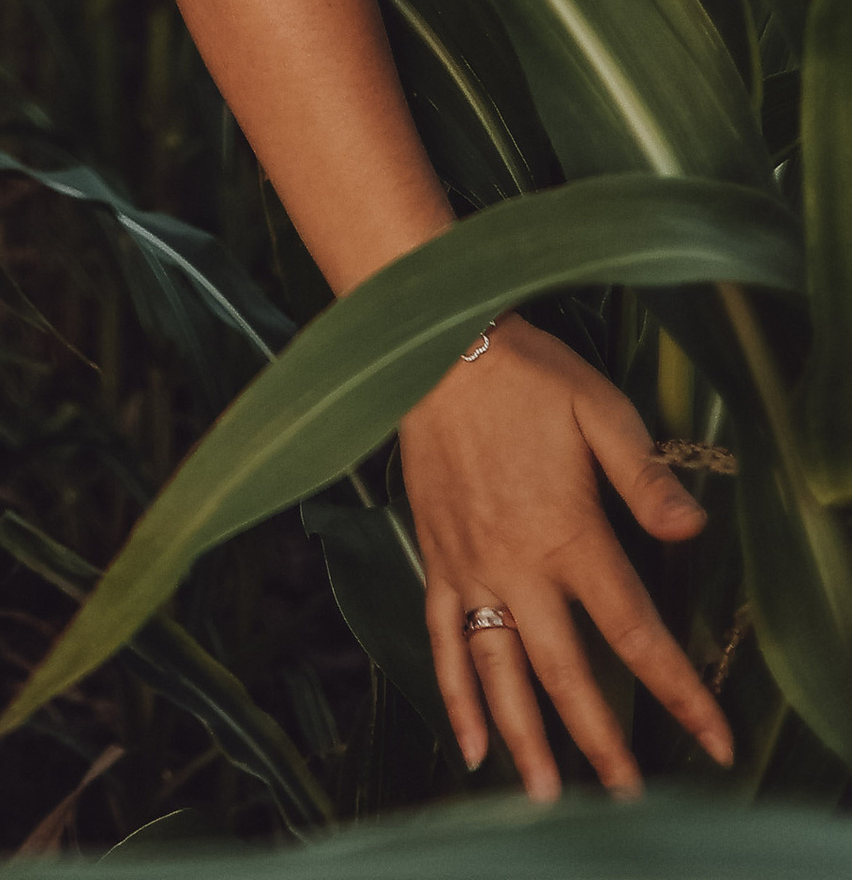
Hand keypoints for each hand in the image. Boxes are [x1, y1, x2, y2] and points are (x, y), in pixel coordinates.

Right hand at [399, 315, 733, 798]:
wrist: (433, 350)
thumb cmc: (525, 375)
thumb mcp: (599, 410)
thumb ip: (645, 477)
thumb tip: (694, 530)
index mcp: (569, 533)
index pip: (634, 630)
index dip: (679, 689)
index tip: (714, 737)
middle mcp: (518, 566)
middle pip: (565, 672)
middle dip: (601, 739)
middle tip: (630, 796)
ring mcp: (470, 567)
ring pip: (498, 671)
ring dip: (525, 738)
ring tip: (546, 795)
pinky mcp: (436, 558)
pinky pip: (441, 639)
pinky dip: (453, 695)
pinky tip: (470, 745)